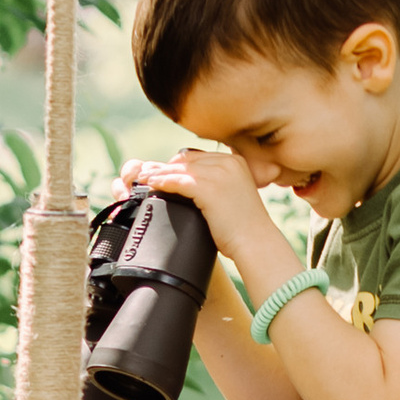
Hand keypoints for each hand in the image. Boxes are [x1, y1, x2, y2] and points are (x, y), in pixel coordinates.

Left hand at [128, 144, 289, 294]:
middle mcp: (228, 162)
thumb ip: (217, 185)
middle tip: (148, 173)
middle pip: (187, 160)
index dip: (178, 164)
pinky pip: (179, 181)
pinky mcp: (209, 187)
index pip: (199, 157)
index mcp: (235, 161)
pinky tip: (152, 185)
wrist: (255, 242)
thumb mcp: (233, 195)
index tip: (163, 170)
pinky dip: (163, 182)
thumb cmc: (244, 226)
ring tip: (144, 178)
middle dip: (166, 167)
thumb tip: (191, 186)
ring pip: (180, 169)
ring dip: (159, 173)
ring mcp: (220, 173)